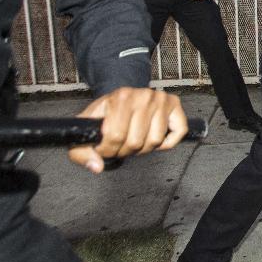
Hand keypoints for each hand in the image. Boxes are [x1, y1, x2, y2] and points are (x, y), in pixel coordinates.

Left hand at [68, 87, 187, 173]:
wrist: (120, 100)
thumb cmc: (105, 115)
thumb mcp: (86, 130)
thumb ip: (83, 153)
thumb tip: (97, 167)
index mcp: (121, 97)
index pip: (116, 136)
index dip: (108, 149)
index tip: (104, 147)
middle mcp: (143, 95)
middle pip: (136, 141)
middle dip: (125, 150)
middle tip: (120, 145)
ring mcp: (160, 99)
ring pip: (155, 140)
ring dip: (143, 149)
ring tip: (134, 140)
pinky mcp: (174, 105)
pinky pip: (178, 132)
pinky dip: (167, 143)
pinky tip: (153, 138)